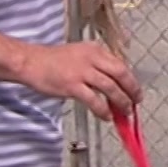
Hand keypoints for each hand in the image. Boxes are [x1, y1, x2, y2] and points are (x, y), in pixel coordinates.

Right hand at [19, 42, 140, 122]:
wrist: (30, 62)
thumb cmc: (52, 60)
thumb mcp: (79, 54)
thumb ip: (96, 64)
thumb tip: (113, 83)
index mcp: (95, 49)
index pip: (120, 64)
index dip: (130, 80)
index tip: (134, 90)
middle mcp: (91, 58)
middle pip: (121, 73)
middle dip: (132, 89)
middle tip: (137, 102)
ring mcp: (82, 72)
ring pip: (111, 88)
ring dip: (121, 102)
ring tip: (125, 112)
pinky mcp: (73, 86)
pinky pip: (94, 100)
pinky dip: (103, 110)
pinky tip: (106, 116)